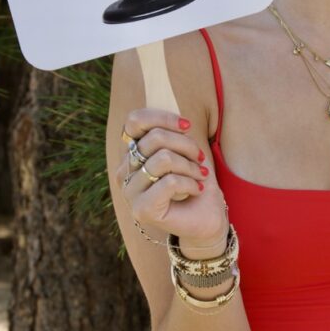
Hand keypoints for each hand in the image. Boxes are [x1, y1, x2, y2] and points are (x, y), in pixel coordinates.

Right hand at [117, 109, 228, 249]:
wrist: (205, 219)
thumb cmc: (194, 181)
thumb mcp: (185, 152)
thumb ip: (172, 133)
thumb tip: (175, 111)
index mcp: (131, 153)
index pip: (134, 121)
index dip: (162, 117)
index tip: (187, 125)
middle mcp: (124, 170)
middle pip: (155, 138)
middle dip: (186, 145)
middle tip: (200, 158)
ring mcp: (130, 191)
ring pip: (163, 159)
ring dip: (190, 165)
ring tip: (199, 174)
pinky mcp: (141, 209)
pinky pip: (169, 182)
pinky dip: (190, 183)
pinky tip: (196, 190)